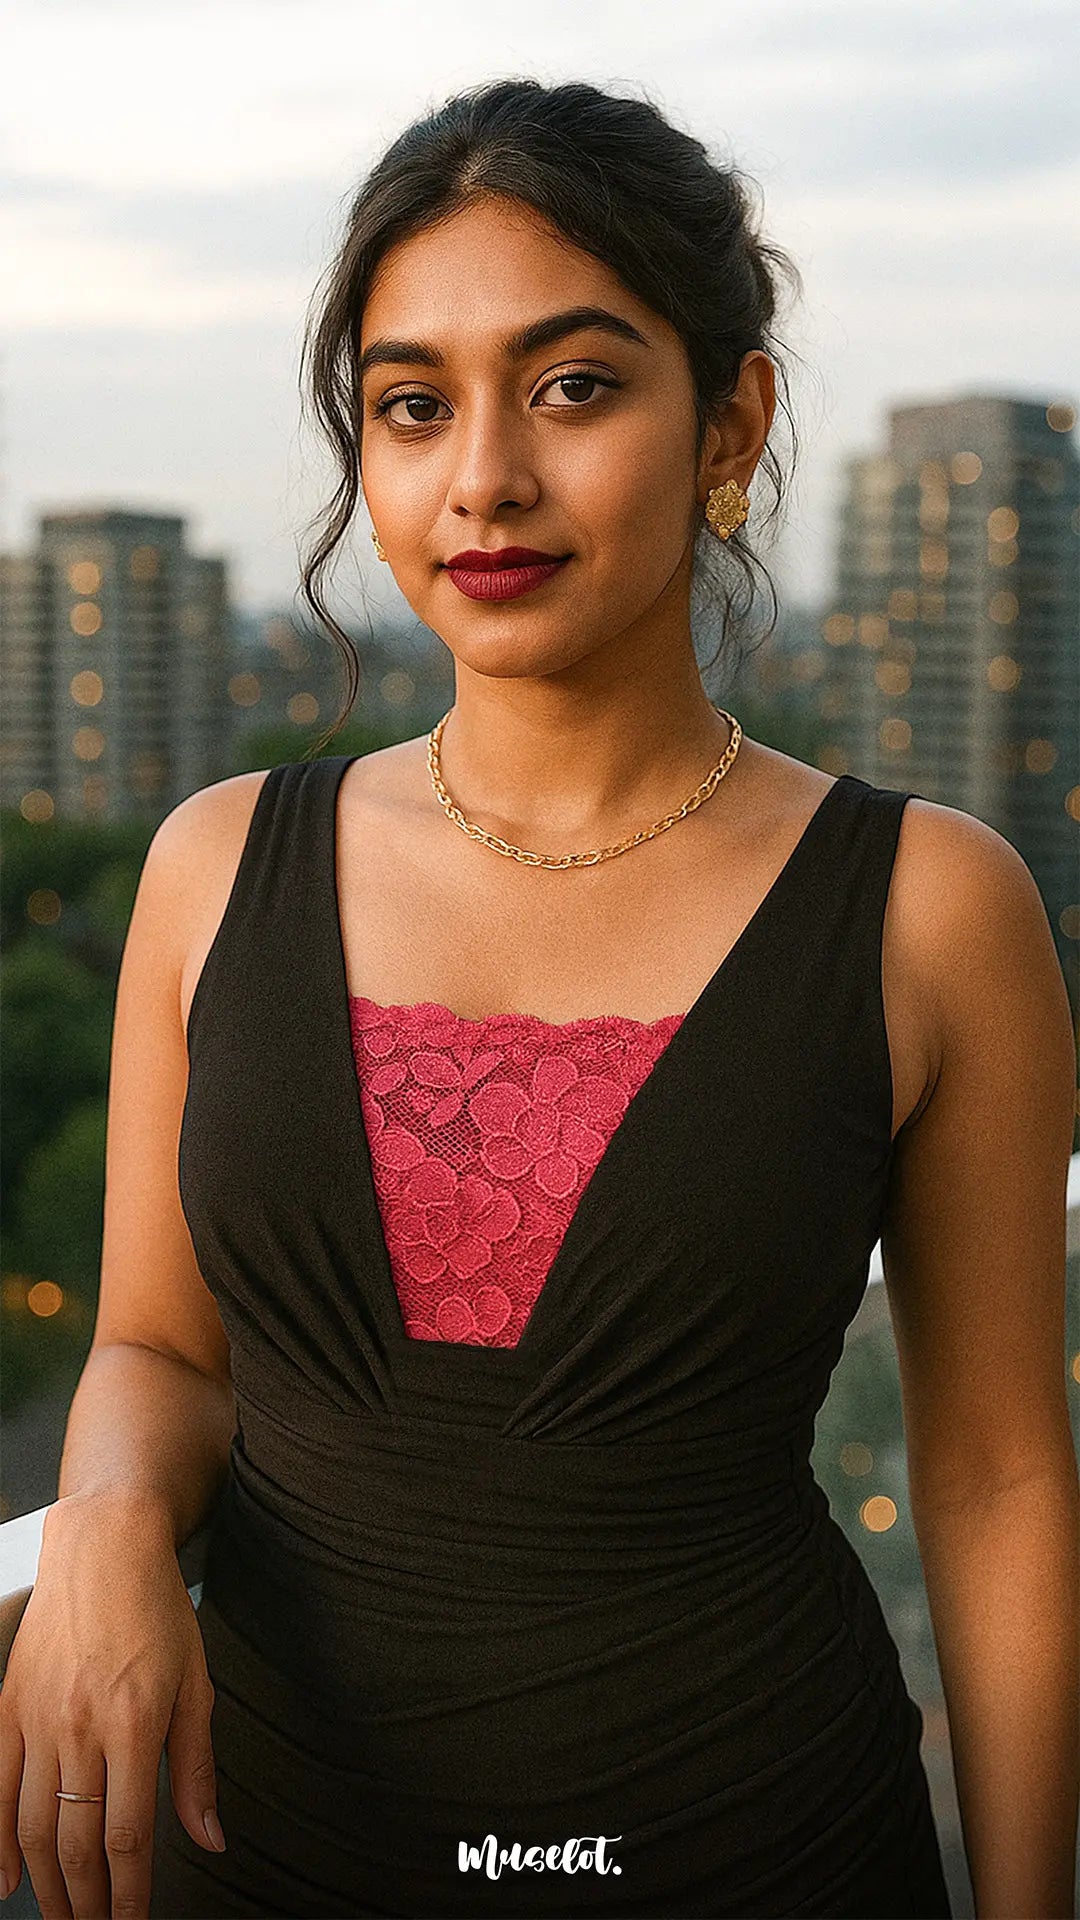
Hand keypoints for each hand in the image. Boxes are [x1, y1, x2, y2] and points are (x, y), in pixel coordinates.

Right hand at [0, 1487, 225, 1919]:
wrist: (103, 1546)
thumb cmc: (158, 1610)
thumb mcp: (197, 1683)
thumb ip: (197, 1768)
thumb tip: (210, 1839)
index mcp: (135, 1723)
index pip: (128, 1837)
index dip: (129, 1896)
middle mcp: (80, 1727)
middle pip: (76, 1843)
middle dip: (86, 1904)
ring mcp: (38, 1719)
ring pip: (31, 1826)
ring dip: (46, 1885)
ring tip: (62, 1917)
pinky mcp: (9, 1707)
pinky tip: (6, 1881)